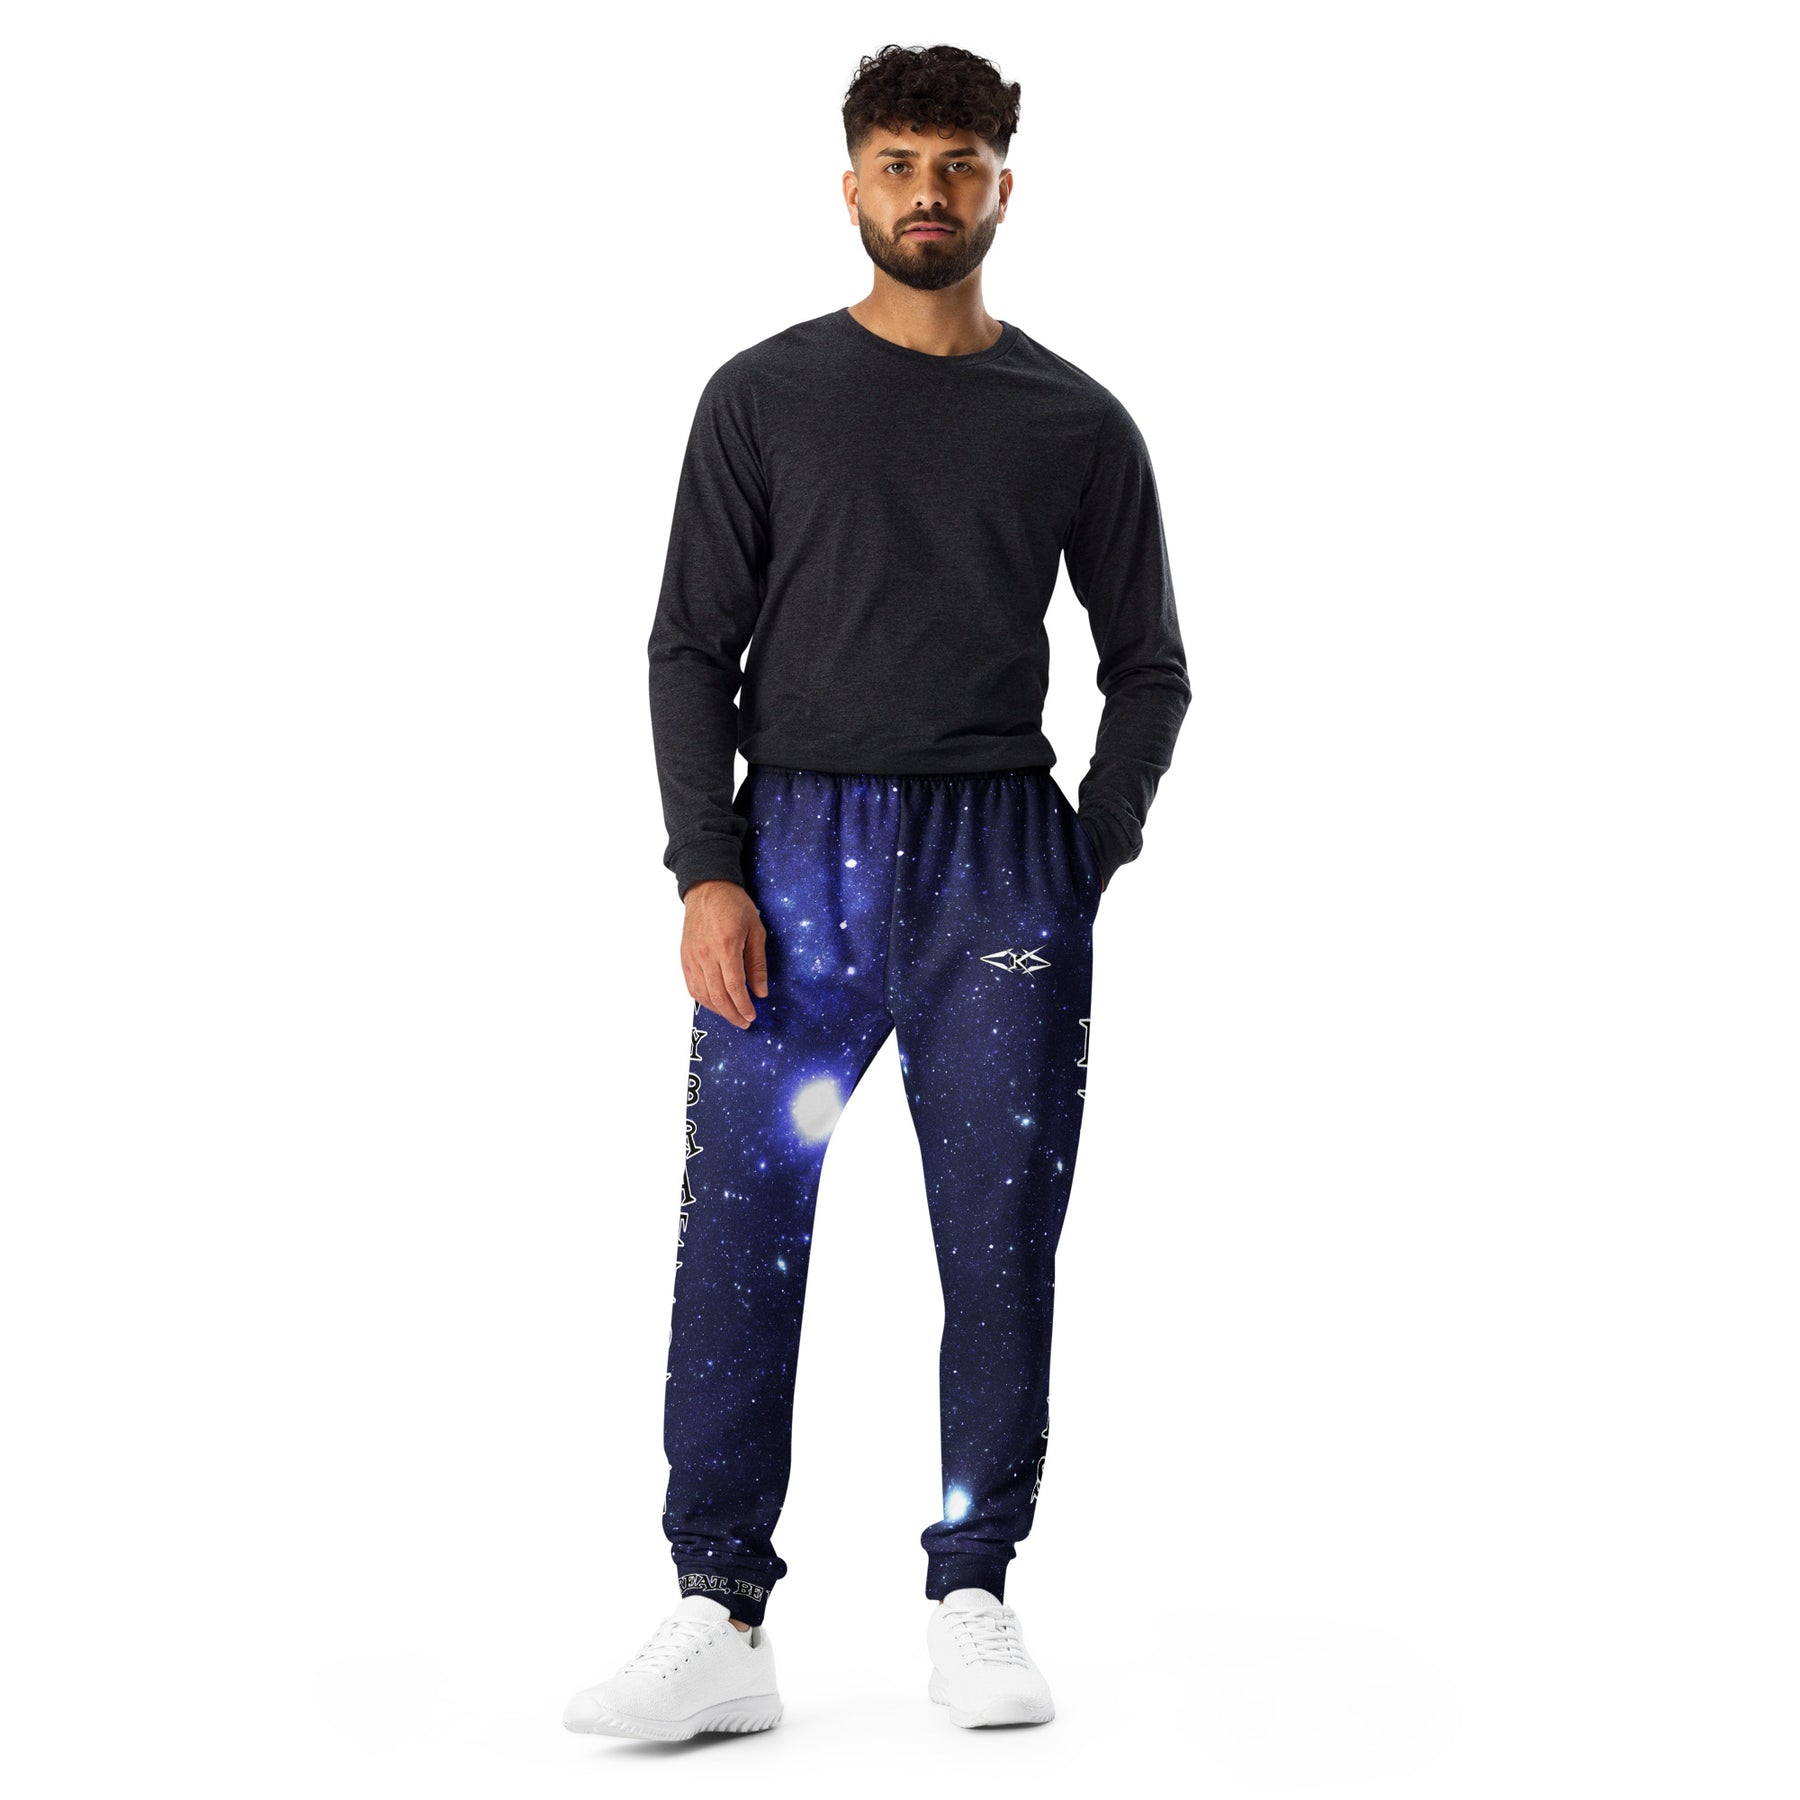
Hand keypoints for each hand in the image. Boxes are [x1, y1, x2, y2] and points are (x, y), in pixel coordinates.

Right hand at [681, 880, 768, 1028]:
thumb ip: (757, 964)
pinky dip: (703, 1000)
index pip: (734, 988)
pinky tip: (715, 1004)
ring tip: (732, 1015)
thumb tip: (760, 992)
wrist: (708, 888)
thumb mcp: (756, 930)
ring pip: (702, 995)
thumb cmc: (734, 905)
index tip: (752, 1016)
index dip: (743, 1007)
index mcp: (726, 947)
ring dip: (718, 1010)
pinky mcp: (685, 957)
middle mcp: (706, 955)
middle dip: (732, 1014)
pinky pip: (692, 986)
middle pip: (718, 996)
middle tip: (744, 1022)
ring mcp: (692, 957)